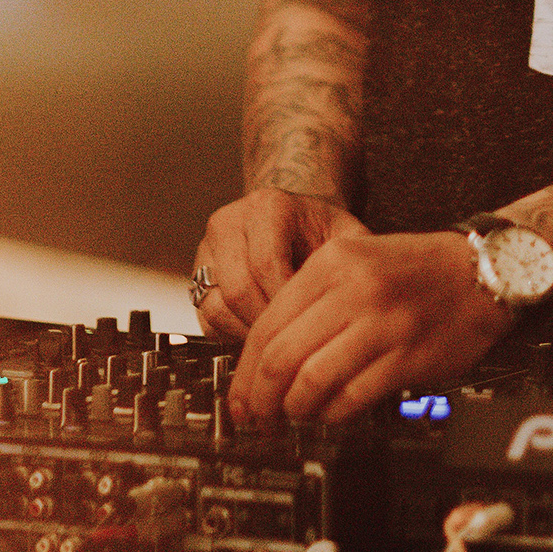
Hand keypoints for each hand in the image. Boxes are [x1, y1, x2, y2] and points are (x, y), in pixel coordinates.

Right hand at [194, 190, 355, 342]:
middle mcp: (230, 223)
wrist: (295, 222)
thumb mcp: (346, 235)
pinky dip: (233, 335)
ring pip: (217, 306)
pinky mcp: (198, 276)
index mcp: (267, 207)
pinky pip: (207, 318)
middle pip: (238, 289)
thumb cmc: (320, 232)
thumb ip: (353, 261)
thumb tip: (354, 302)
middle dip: (267, 323)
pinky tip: (261, 338)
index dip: (286, 302)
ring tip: (279, 344)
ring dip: (248, 333)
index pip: (267, 263)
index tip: (307, 324)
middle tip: (293, 343)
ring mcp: (209, 249)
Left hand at [229, 226, 514, 426]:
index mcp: (333, 261)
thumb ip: (313, 301)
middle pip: (282, 357)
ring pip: (312, 380)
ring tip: (297, 417)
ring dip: (296, 410)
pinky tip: (333, 414)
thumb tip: (267, 360)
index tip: (240, 398)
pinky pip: (352, 397)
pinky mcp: (406, 356)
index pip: (268, 325)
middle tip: (259, 419)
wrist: (484, 271)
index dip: (245, 372)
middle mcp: (354, 290)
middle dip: (261, 399)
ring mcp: (382, 324)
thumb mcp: (357, 260)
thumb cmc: (420, 269)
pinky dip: (334, 414)